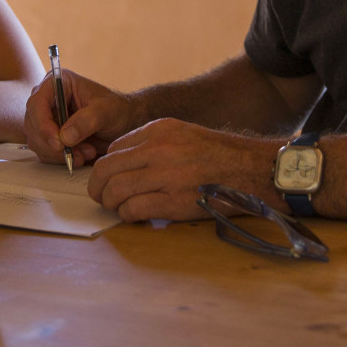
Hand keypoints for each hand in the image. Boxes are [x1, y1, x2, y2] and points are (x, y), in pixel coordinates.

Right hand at [23, 69, 144, 167]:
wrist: (123, 123)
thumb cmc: (117, 110)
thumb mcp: (107, 112)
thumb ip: (87, 121)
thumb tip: (65, 137)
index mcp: (59, 82)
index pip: (38, 103)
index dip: (43, 125)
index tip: (59, 143)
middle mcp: (47, 98)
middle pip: (33, 124)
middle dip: (54, 144)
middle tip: (79, 153)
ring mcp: (46, 117)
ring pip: (36, 141)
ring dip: (60, 153)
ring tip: (87, 153)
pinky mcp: (48, 135)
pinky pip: (44, 151)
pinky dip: (60, 158)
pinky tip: (82, 155)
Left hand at [87, 118, 278, 222]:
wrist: (248, 170)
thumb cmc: (216, 155)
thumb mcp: (182, 134)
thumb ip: (152, 143)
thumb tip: (123, 162)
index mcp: (158, 131)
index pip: (113, 149)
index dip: (107, 167)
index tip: (109, 178)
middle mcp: (158, 150)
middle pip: (106, 169)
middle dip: (98, 186)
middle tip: (101, 196)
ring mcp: (165, 176)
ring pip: (115, 190)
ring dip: (110, 203)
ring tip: (118, 207)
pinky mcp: (172, 202)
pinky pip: (133, 209)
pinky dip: (127, 215)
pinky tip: (134, 215)